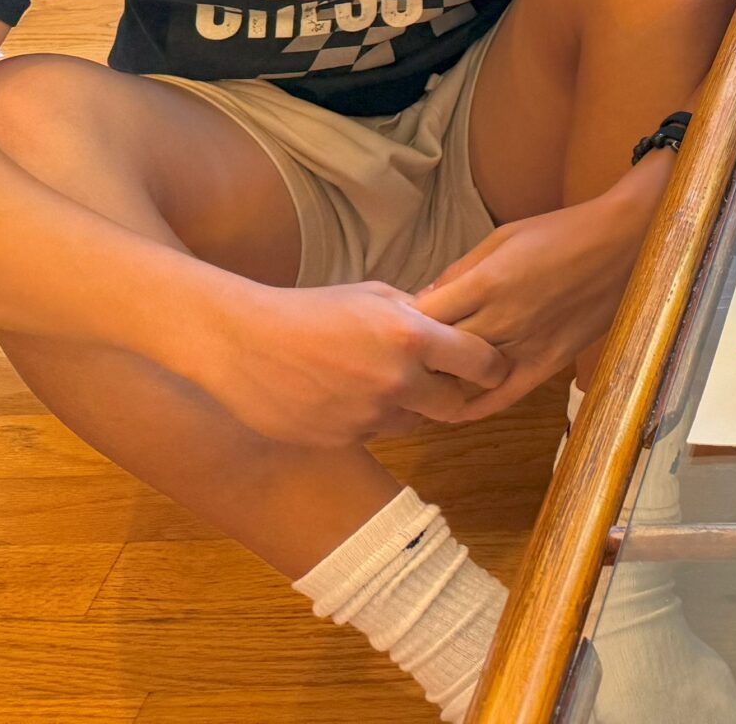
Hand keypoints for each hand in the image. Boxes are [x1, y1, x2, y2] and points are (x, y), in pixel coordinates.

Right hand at [189, 279, 512, 446]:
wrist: (244, 342)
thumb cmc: (312, 309)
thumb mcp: (374, 295)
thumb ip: (418, 313)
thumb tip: (452, 325)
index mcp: (412, 337)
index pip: (481, 363)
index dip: (492, 366)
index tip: (492, 366)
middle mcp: (397, 381)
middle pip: (454, 405)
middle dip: (452, 393)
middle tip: (439, 379)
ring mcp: (369, 415)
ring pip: (412, 421)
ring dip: (408, 407)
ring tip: (377, 381)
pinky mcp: (342, 440)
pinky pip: (374, 433)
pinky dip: (369, 418)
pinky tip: (343, 395)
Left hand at [411, 192, 652, 422]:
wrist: (621, 242)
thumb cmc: (559, 231)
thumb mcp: (501, 237)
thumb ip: (460, 271)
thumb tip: (423, 300)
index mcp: (486, 283)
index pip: (423, 318)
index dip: (400, 326)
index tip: (390, 328)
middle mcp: (502, 320)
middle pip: (439, 353)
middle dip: (415, 356)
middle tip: (399, 358)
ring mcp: (527, 345)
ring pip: (467, 377)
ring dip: (440, 379)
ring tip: (419, 380)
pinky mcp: (549, 362)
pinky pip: (504, 396)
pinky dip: (475, 408)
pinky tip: (453, 411)